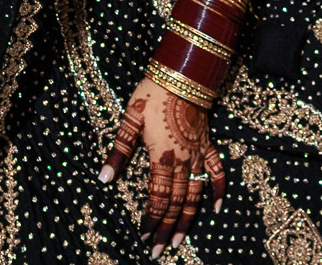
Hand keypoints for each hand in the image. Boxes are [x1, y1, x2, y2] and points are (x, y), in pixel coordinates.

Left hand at [99, 78, 224, 252]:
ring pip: (195, 194)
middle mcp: (183, 161)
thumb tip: (104, 178)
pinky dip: (218, 190)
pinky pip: (217, 171)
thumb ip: (118, 152)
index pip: (157, 198)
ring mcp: (198, 153)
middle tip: (159, 251)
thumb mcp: (129, 121)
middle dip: (167, 229)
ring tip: (181, 241)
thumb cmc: (152, 94)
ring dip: (188, 219)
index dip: (151, 220)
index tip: (144, 238)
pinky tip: (216, 209)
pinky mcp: (208, 144)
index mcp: (162, 158)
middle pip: (176, 203)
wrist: (183, 73)